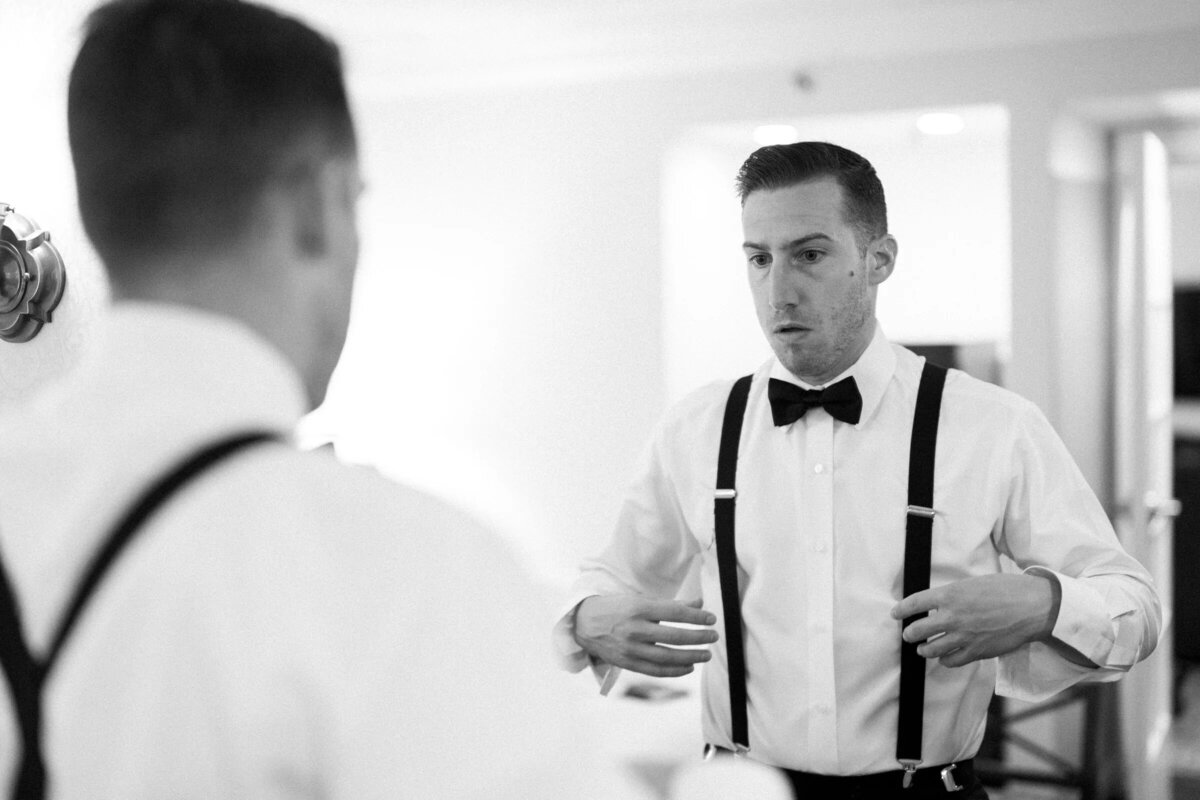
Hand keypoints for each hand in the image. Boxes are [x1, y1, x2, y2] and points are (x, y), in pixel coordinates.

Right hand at [573, 595, 718, 677]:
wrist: (584, 624)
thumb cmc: (616, 608)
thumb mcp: (640, 600)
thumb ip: (670, 604)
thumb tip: (699, 604)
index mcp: (638, 608)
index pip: (675, 613)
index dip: (696, 617)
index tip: (711, 619)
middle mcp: (634, 629)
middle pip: (674, 636)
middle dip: (698, 637)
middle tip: (713, 636)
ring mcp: (630, 649)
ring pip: (667, 656)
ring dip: (691, 656)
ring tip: (705, 654)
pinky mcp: (627, 663)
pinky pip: (655, 670)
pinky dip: (675, 670)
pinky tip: (688, 666)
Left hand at [890, 574, 1058, 667]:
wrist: (1032, 607)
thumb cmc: (1006, 590)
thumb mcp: (972, 584)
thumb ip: (953, 595)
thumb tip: (940, 603)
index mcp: (949, 594)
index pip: (914, 603)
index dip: (901, 610)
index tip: (895, 614)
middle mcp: (952, 616)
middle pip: (917, 630)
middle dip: (909, 634)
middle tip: (908, 635)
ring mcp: (963, 636)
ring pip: (930, 650)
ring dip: (923, 649)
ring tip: (922, 648)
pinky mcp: (976, 652)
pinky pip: (951, 661)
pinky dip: (944, 660)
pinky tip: (944, 657)